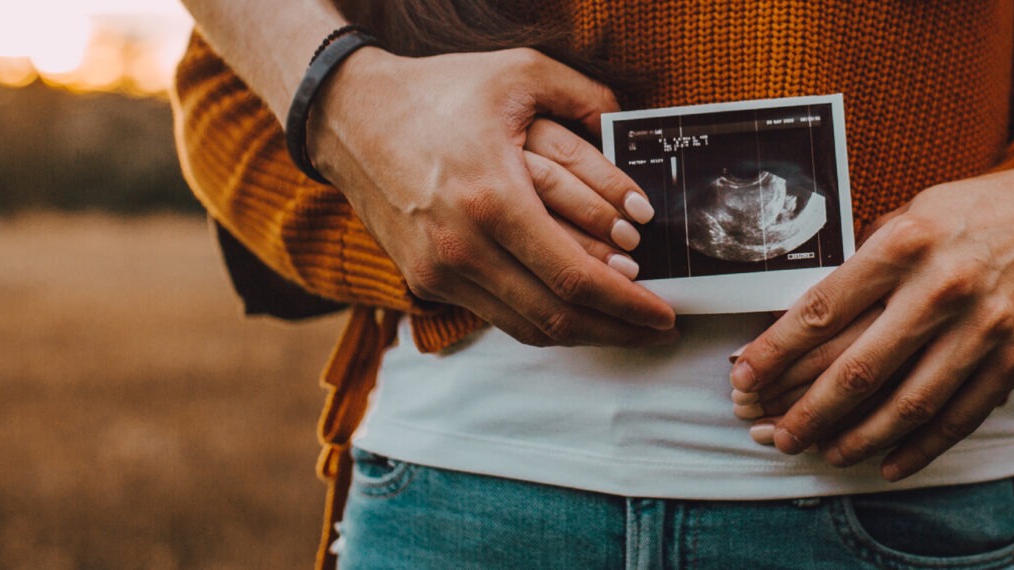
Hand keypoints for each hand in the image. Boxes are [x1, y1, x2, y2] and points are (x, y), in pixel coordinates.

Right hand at [309, 47, 674, 346]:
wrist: (348, 116)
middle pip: (556, 316)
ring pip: (527, 327)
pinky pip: (498, 315)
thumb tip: (632, 126)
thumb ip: (586, 95)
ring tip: (624, 325)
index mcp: (493, 199)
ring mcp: (439, 271)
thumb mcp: (519, 72)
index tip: (665, 313)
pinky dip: (542, 318)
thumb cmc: (437, 91)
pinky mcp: (426, 280)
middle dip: (617, 329)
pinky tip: (574, 308)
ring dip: (583, 332)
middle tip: (657, 328)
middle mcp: (463, 247)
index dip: (628, 305)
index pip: (574, 278)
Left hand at [729, 148, 1013, 480]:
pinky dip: (920, 447)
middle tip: (772, 432)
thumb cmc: (987, 208)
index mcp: (906, 241)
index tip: (744, 376)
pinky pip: (959, 416)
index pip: (823, 308)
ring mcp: (983, 327)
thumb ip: (870, 259)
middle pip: (857, 367)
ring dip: (857, 437)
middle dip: (806, 409)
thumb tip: (813, 313)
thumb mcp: (919, 209)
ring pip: (906, 402)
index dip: (776, 351)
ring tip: (823, 452)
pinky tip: (887, 462)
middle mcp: (942, 287)